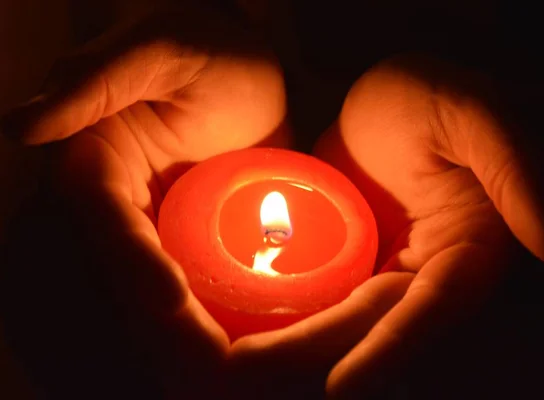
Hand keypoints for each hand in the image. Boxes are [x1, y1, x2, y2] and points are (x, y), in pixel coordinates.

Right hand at [1, 2, 287, 395]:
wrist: (248, 71)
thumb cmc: (209, 49)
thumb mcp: (161, 47)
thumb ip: (98, 78)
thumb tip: (25, 125)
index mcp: (95, 161)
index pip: (106, 225)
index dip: (134, 267)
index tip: (174, 304)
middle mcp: (114, 205)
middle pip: (120, 278)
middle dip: (156, 326)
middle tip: (209, 365)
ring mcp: (149, 229)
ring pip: (145, 298)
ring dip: (173, 342)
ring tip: (218, 374)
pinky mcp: (183, 241)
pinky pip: (183, 292)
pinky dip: (198, 327)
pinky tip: (225, 355)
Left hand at [228, 55, 543, 398]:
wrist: (393, 96)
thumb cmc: (442, 97)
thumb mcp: (475, 117)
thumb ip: (515, 172)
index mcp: (465, 253)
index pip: (426, 313)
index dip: (388, 351)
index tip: (342, 387)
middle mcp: (423, 275)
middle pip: (366, 327)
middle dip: (309, 354)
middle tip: (245, 369)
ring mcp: (380, 270)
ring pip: (333, 319)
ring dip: (286, 344)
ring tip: (233, 359)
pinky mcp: (345, 259)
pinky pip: (312, 294)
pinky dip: (279, 313)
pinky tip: (239, 322)